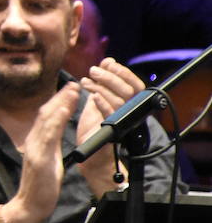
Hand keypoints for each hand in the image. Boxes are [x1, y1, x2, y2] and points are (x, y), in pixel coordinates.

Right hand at [9, 81, 81, 222]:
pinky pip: (48, 135)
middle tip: (74, 84)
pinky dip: (56, 120)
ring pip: (46, 119)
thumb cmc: (41, 186)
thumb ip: (50, 144)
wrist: (30, 205)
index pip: (47, 116)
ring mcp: (35, 148)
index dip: (59, 101)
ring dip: (60, 103)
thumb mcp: (48, 160)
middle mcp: (33, 141)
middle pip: (46, 112)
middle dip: (61, 97)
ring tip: (73, 91)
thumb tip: (56, 133)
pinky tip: (63, 110)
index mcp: (37, 142)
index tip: (71, 90)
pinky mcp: (39, 158)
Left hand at [76, 57, 144, 193]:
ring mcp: (123, 125)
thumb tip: (107, 63)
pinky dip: (102, 104)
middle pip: (129, 91)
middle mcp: (129, 115)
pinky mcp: (113, 135)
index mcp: (127, 106)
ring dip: (103, 87)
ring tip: (88, 81)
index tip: (108, 62)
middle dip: (112, 77)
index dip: (122, 72)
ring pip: (120, 101)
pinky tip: (92, 96)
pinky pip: (111, 117)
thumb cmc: (94, 131)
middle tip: (95, 69)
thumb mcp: (98, 103)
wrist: (92, 160)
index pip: (134, 85)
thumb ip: (102, 86)